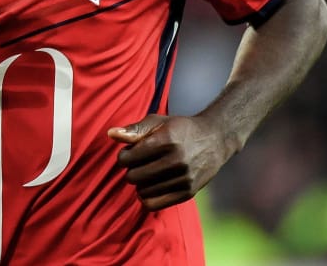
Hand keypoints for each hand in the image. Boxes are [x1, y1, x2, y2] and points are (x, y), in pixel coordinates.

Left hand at [107, 114, 235, 210]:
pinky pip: (153, 204)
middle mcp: (176, 161)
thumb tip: (110, 134)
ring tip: (149, 172)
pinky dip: (147, 197)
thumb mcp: (157, 122)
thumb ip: (133, 129)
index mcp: (166, 140)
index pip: (127, 158)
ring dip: (141, 183)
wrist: (215, 140)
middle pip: (132, 176)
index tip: (131, 152)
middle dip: (131, 169)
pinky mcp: (188, 192)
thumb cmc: (180, 129)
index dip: (123, 156)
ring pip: (141, 191)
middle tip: (140, 163)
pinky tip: (152, 185)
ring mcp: (184, 178)